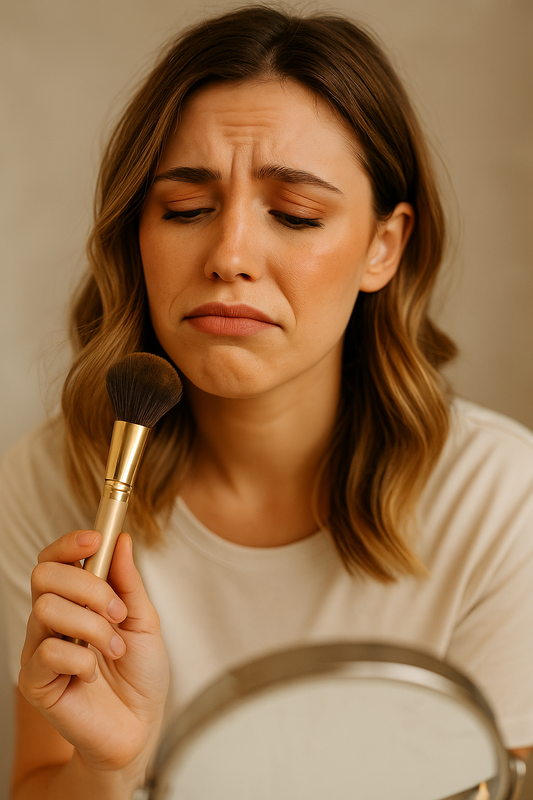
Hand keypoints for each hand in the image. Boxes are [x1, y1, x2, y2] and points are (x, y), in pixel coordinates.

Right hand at [19, 530, 168, 779]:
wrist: (139, 729)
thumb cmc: (140, 676)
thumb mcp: (144, 621)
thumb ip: (128, 582)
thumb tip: (121, 540)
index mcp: (75, 601)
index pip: (54, 560)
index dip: (70, 544)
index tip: (96, 539)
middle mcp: (52, 620)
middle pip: (45, 576)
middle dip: (89, 587)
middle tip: (117, 613)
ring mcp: (40, 649)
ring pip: (47, 609)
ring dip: (93, 626)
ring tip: (114, 648)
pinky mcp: (35, 680)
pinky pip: (48, 651)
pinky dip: (81, 658)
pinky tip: (92, 674)